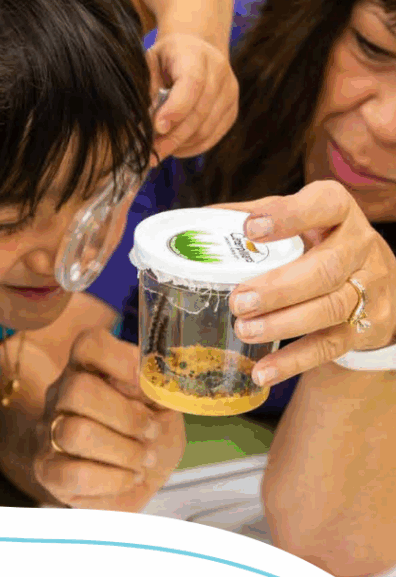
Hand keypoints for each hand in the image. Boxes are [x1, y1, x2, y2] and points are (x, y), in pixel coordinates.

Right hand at [32, 328, 184, 510]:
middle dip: (126, 416)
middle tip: (151, 432)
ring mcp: (49, 431)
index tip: (144, 382)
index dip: (118, 358)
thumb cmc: (152, 434)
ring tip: (144, 459)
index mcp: (92, 368)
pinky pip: (74, 474)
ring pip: (74, 432)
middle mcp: (62, 394)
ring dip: (123, 451)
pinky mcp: (47, 470)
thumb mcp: (165, 406)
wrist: (141, 477)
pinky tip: (128, 477)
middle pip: (78, 390)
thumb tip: (157, 380)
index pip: (88, 344)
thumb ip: (160, 388)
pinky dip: (113, 479)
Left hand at [147, 33, 237, 159]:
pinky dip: (191, 147)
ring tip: (159, 149)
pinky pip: (212, 137)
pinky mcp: (231, 110)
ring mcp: (229, 91)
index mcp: (195, 54)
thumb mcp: (149, 65)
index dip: (176, 109)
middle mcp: (219, 70)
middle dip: (172, 137)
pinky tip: (175, 147)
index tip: (157, 127)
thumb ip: (148, 90)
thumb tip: (146, 124)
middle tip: (151, 151)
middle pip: (199, 113)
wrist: (194, 52)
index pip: (193, 83)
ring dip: (180, 145)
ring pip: (206, 129)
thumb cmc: (165, 60)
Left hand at [221, 180, 395, 385]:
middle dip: (279, 287)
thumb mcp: (299, 223)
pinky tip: (262, 372)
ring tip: (244, 330)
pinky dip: (293, 361)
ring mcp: (367, 289)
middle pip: (326, 268)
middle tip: (239, 301)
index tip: (251, 227)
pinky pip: (329, 347)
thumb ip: (255, 217)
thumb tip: (198, 223)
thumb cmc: (320, 245)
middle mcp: (359, 248)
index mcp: (338, 213)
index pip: (324, 204)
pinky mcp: (364, 327)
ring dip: (283, 324)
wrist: (378, 281)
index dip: (290, 215)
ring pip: (330, 308)